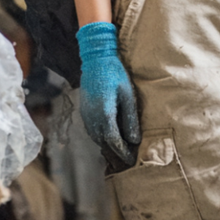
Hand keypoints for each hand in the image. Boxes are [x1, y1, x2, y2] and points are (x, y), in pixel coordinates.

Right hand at [77, 21, 139, 171]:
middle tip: (127, 161)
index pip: (113, 140)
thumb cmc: (114, 73)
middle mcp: (92, 117)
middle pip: (103, 142)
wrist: (95, 57)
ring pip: (96, 137)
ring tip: (119, 152)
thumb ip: (130, 118)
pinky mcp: (83, 109)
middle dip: (115, 153)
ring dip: (107, 146)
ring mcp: (86, 113)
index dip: (122, 152)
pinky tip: (108, 137)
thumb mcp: (127, 94)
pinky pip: (91, 129)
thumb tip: (135, 140)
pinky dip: (100, 137)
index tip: (131, 161)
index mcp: (104, 113)